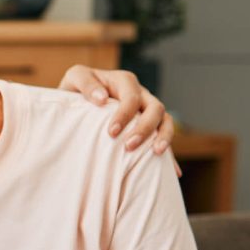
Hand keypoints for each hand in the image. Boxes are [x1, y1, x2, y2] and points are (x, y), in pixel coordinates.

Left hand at [58, 65, 179, 175]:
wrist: (77, 101)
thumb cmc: (76, 88)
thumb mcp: (75, 77)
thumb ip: (86, 83)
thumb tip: (102, 98)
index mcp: (124, 81)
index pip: (131, 97)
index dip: (124, 114)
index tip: (111, 132)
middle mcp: (141, 94)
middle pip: (155, 108)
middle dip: (145, 128)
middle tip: (128, 146)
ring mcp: (147, 110)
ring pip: (165, 120)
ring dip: (164, 136)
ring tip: (157, 153)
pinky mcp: (148, 127)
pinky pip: (162, 138)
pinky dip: (170, 155)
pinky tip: (173, 172)